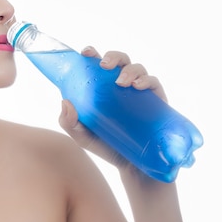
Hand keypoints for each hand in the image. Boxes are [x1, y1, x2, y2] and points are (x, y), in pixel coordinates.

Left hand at [58, 46, 166, 170]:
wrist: (132, 168)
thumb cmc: (106, 147)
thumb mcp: (82, 137)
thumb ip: (70, 122)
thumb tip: (65, 101)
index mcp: (103, 88)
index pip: (98, 64)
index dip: (93, 54)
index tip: (87, 53)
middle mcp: (121, 85)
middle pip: (120, 60)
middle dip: (113, 56)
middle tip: (105, 66)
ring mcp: (139, 92)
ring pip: (137, 68)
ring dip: (129, 70)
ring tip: (122, 82)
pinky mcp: (156, 101)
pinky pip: (154, 83)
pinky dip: (147, 80)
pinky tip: (139, 87)